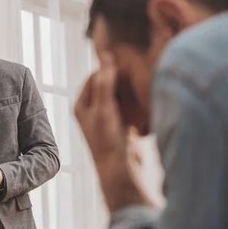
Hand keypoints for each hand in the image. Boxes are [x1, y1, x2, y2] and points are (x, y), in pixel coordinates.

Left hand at [74, 54, 150, 211]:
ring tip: (142, 81)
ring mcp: (108, 118)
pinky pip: (129, 106)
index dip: (109, 67)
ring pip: (119, 94)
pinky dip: (136, 100)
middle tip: (137, 69)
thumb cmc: (108, 142)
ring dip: (130, 88)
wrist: (121, 172)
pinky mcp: (122, 125)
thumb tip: (105, 55)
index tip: (126, 61)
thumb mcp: (104, 109)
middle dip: (121, 78)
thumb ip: (105, 82)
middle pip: (107, 84)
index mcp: (81, 104)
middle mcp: (92, 110)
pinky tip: (146, 97)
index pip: (95, 76)